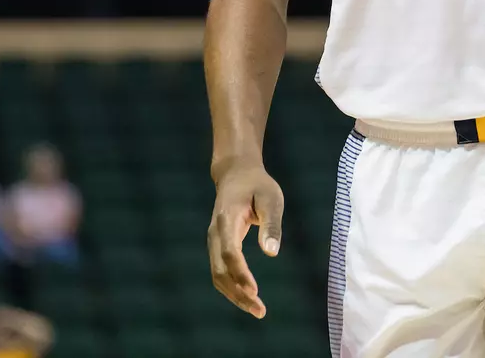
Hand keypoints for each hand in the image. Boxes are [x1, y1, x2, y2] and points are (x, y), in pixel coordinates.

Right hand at [207, 158, 284, 318]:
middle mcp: (215, 233)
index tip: (255, 290)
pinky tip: (248, 297)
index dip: (240, 273)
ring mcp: (213, 241)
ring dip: (234, 295)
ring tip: (257, 310)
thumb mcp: (271, 198)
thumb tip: (272, 253)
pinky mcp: (217, 246)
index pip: (229, 252)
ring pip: (217, 275)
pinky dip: (232, 288)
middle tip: (260, 310)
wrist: (235, 174)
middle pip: (220, 270)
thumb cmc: (257, 185)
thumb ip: (271, 224)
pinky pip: (220, 272)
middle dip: (238, 293)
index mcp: (227, 219)